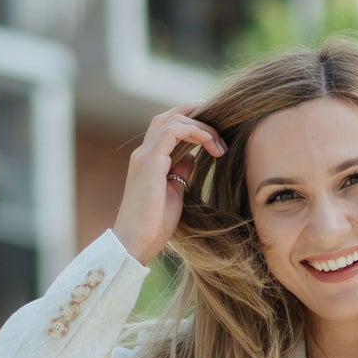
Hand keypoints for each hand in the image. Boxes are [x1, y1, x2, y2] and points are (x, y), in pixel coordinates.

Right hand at [113, 103, 226, 266]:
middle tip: (221, 123)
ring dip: (201, 128)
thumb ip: (180, 172)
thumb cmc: (154, 225)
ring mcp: (145, 156)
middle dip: (196, 115)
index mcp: (148, 160)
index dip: (189, 119)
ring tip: (219, 146)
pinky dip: (195, 133)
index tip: (213, 125)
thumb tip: (192, 158)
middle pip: (168, 117)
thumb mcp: (174, 193)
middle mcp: (143, 153)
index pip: (166, 127)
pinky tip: (210, 145)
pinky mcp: (150, 162)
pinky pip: (174, 132)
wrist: (135, 242)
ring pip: (173, 121)